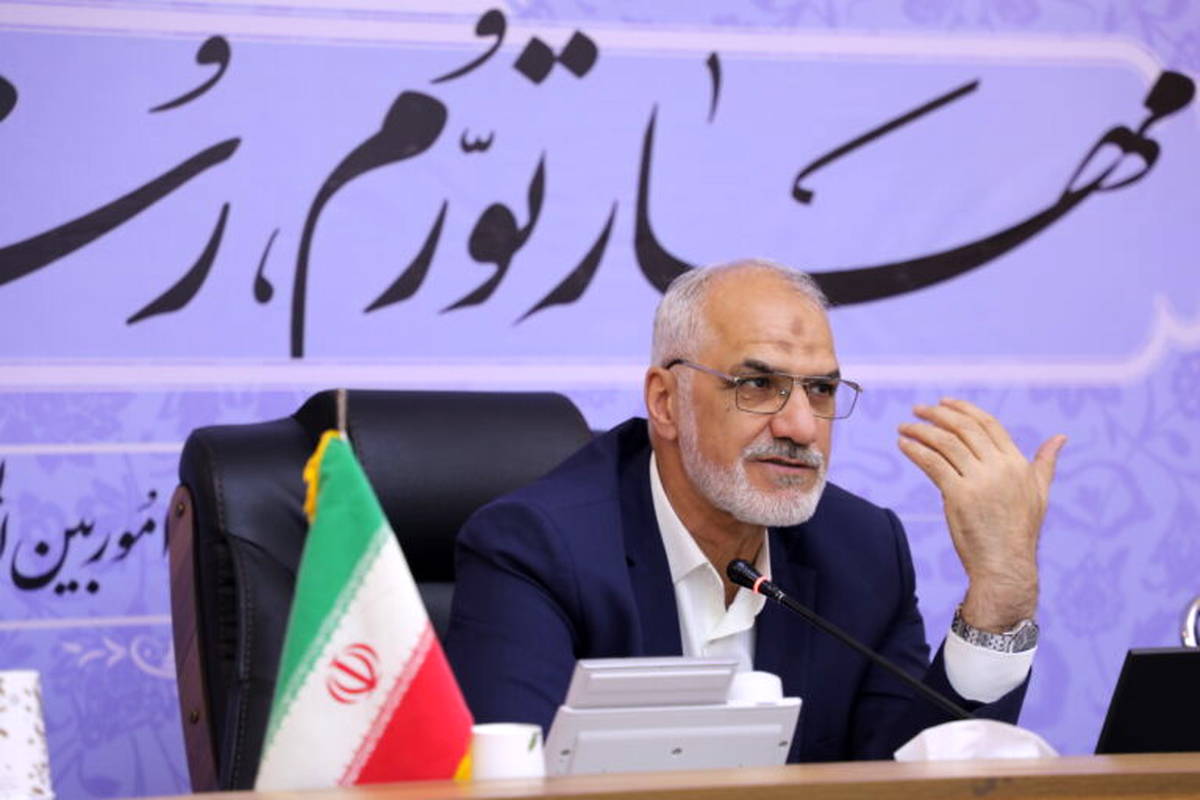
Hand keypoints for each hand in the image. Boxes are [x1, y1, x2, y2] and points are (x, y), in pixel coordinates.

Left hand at [897, 398, 1065, 631]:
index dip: (964, 409)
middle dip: (938, 414)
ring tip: (904, 427)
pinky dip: (916, 451)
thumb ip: (1045, 462)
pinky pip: (933, 464)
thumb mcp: (1039, 492)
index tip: (943, 402)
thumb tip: (1060, 437)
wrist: (1006, 565)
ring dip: (921, 431)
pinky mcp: (959, 496)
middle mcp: (1000, 468)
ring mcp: (980, 481)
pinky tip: (904, 445)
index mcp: (1017, 463)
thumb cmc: (1020, 531)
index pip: (988, 424)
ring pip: (946, 443)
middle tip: (918, 409)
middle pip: (964, 429)